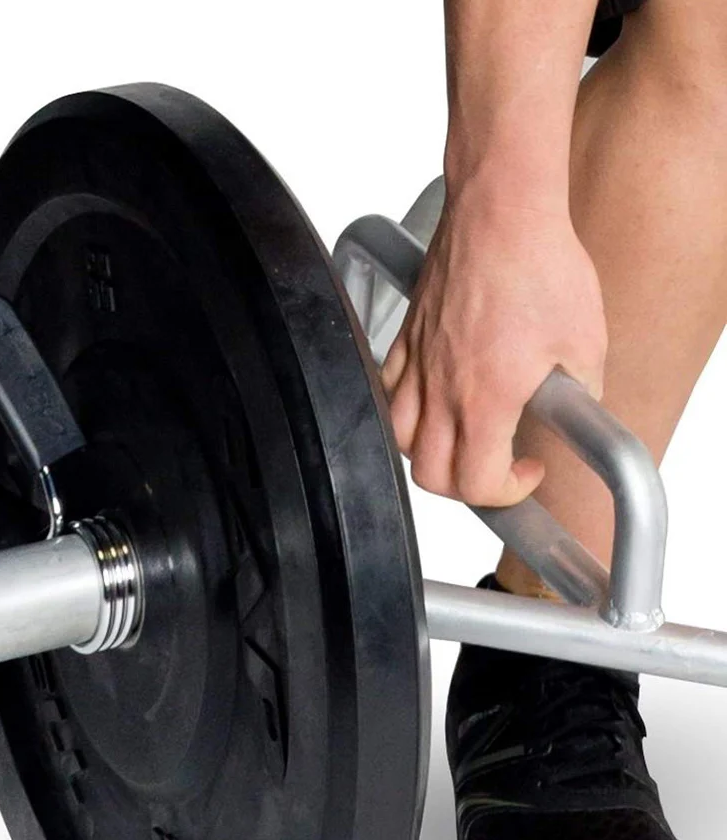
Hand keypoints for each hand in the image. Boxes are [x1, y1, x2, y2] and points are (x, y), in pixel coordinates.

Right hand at [382, 194, 607, 505]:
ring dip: (428, 454)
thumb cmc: (539, 264)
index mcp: (486, 399)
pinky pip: (386, 391)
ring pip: (400, 439)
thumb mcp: (586, 338)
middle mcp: (442, 390)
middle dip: (463, 487)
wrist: (500, 211)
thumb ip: (583, 389)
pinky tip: (427, 399)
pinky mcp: (405, 337)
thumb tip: (580, 406)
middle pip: (430, 476)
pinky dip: (402, 409)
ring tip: (457, 440)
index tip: (527, 470)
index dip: (506, 493)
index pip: (476, 482)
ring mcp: (416, 365)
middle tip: (492, 468)